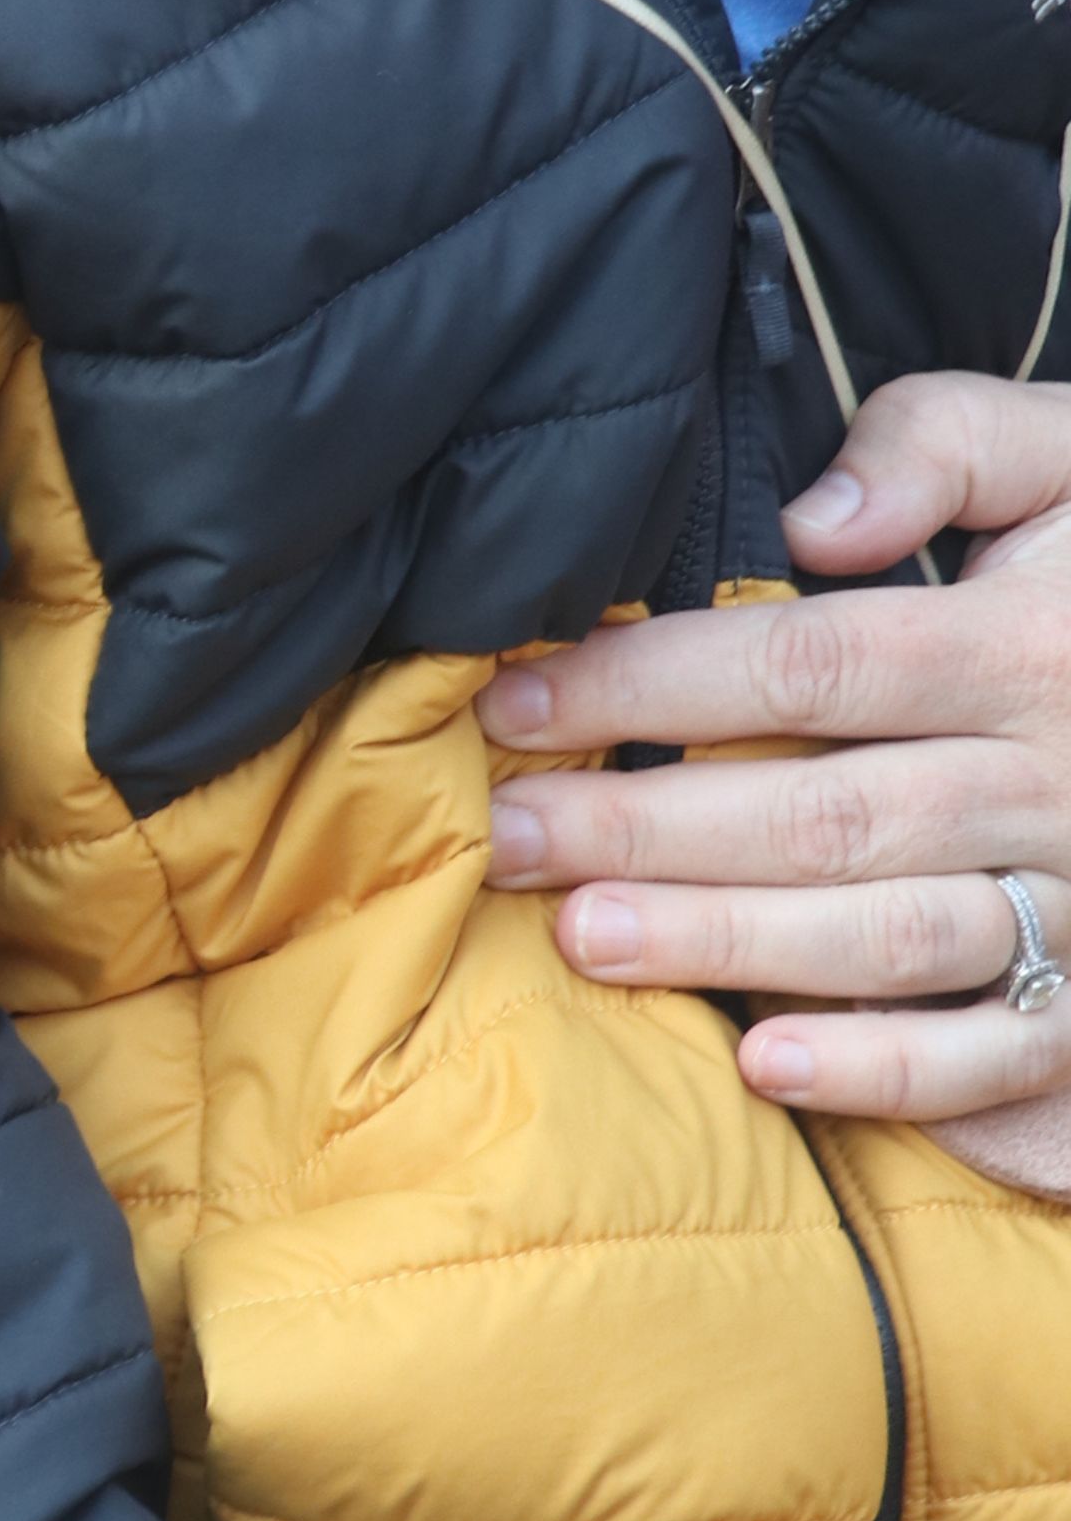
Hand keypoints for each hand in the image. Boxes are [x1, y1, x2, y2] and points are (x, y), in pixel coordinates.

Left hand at [479, 375, 1070, 1165]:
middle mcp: (1056, 782)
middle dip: (646, 831)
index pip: (802, 662)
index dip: (647, 684)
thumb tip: (809, 517)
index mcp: (1022, 646)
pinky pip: (1008, 1054)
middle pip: (822, 815)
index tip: (515, 697)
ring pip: (889, 940)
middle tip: (506, 837)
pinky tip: (768, 1061)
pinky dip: (891, 1073)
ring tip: (582, 940)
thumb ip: (938, 447)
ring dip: (730, 947)